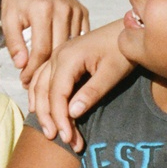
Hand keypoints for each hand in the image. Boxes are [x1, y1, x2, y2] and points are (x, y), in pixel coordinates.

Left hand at [0, 0, 89, 84]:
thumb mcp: (9, 17)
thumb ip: (14, 42)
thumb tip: (21, 65)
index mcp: (42, 11)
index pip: (41, 50)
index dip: (33, 69)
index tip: (25, 79)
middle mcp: (63, 10)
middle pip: (59, 50)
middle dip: (46, 70)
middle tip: (34, 83)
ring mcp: (76, 11)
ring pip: (71, 47)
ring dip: (59, 64)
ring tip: (45, 76)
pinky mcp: (84, 12)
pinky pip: (80, 38)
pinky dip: (72, 51)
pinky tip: (61, 62)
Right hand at [27, 21, 129, 151]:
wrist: (128, 28)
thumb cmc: (123, 49)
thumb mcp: (113, 71)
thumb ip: (93, 91)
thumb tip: (73, 113)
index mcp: (67, 58)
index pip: (56, 94)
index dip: (60, 118)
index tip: (68, 138)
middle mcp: (56, 56)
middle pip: (42, 91)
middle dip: (48, 118)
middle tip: (57, 139)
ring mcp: (55, 56)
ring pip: (37, 86)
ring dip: (40, 109)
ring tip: (49, 130)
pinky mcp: (59, 59)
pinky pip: (40, 79)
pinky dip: (38, 96)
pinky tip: (41, 109)